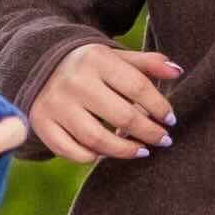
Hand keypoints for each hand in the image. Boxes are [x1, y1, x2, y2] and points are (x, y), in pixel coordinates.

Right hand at [24, 43, 182, 161]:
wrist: (37, 65)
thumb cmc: (89, 65)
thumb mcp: (115, 57)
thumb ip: (146, 63)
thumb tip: (176, 71)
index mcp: (95, 59)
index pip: (138, 87)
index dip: (160, 107)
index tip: (170, 120)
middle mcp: (74, 81)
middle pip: (123, 116)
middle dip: (149, 133)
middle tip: (162, 140)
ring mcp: (55, 104)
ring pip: (97, 139)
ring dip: (125, 151)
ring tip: (141, 151)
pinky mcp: (42, 123)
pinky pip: (71, 151)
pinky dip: (91, 157)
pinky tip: (105, 153)